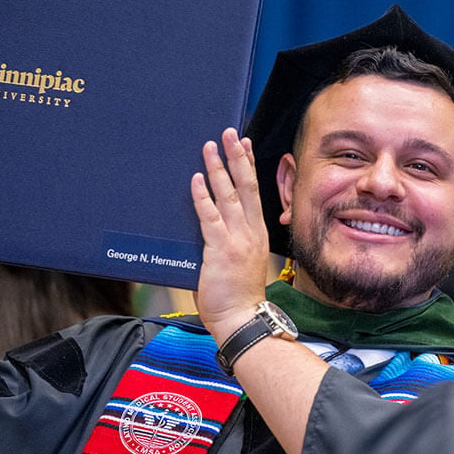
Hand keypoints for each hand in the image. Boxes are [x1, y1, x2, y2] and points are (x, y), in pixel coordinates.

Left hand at [190, 127, 270, 343]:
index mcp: (257, 233)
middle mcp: (250, 232)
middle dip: (237, 157)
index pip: (254, 192)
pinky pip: (210, 217)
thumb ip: (229, 241)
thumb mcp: (239, 262)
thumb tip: (213, 224)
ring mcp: (237, 239)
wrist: (242, 320)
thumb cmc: (238, 297)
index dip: (248, 166)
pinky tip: (197, 179)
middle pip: (246, 186)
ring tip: (210, 147)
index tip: (244, 144)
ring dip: (218, 169)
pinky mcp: (220, 250)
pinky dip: (203, 197)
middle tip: (229, 133)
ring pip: (229, 195)